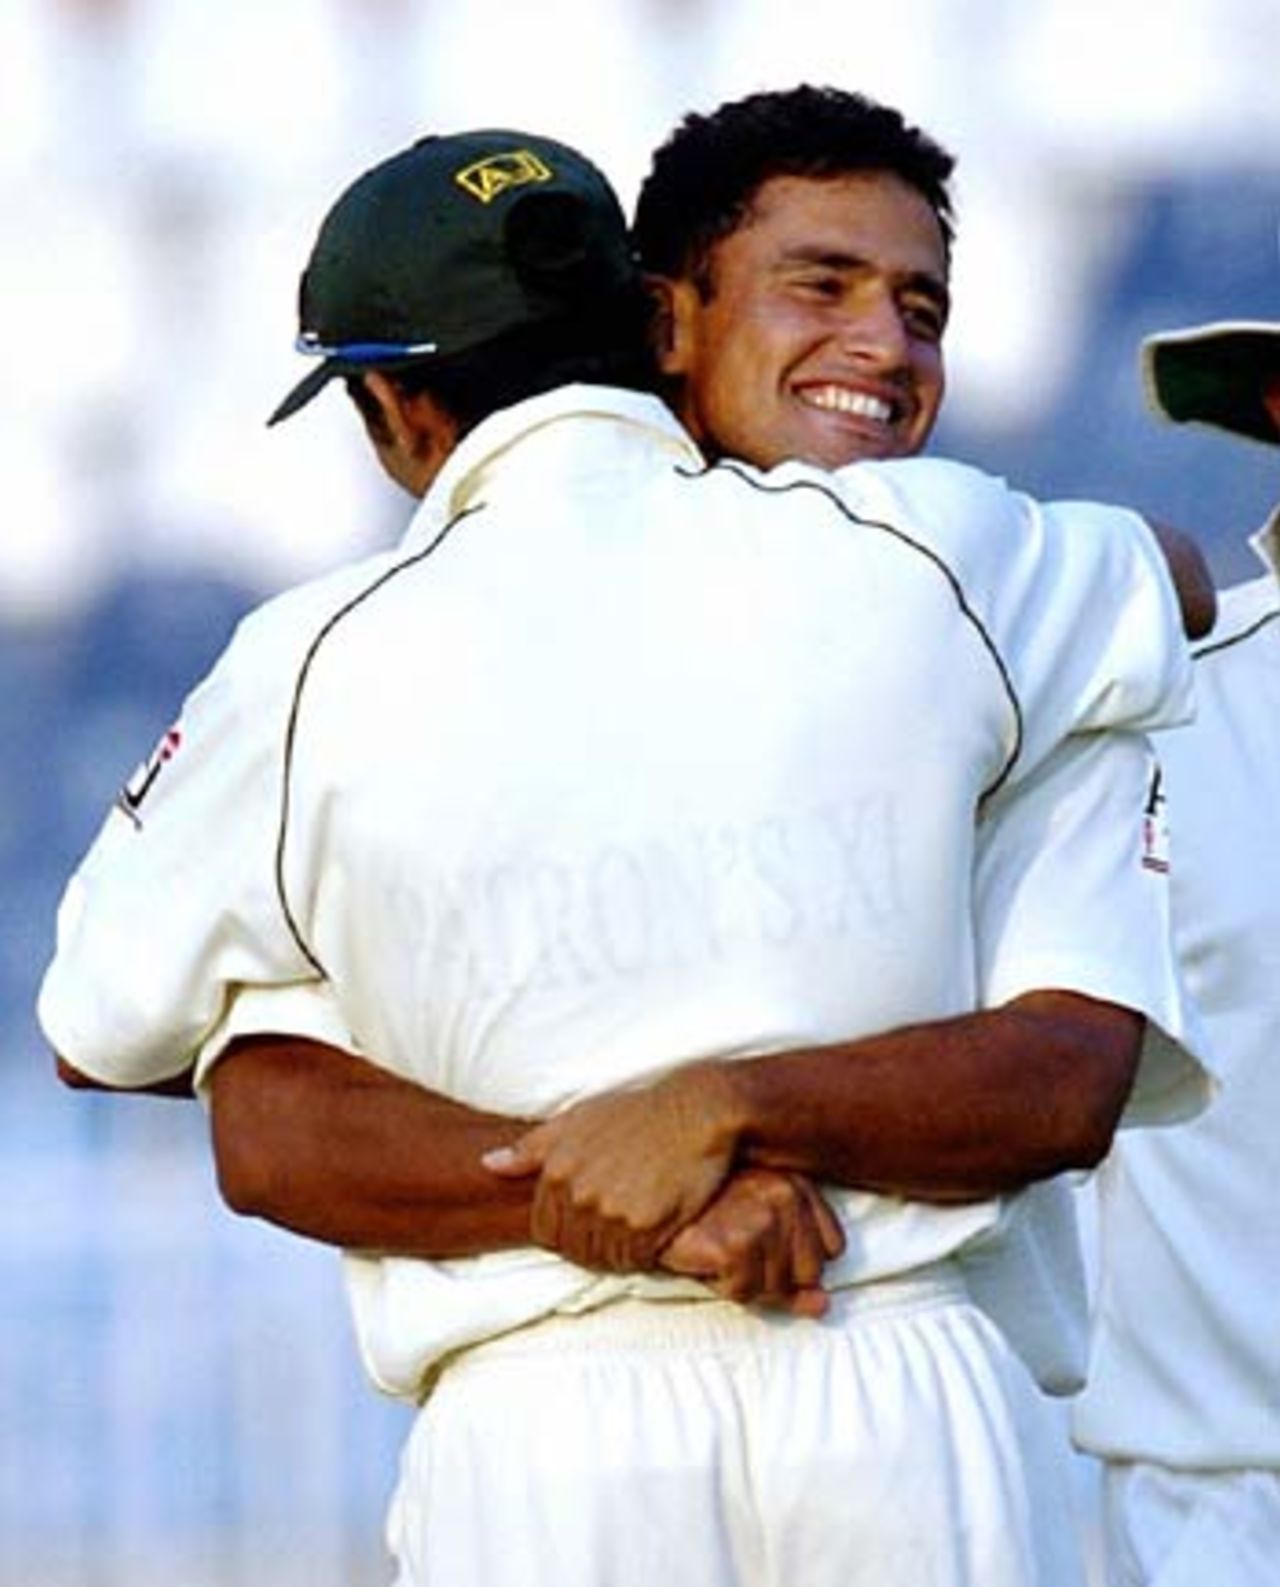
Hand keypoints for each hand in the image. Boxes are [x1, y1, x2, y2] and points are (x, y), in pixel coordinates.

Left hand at [482, 1063, 741, 1270]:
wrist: (697, 1111)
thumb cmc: (638, 1113)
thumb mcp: (578, 1119)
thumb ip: (531, 1148)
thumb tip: (488, 1164)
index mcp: (557, 1170)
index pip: (545, 1231)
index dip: (567, 1233)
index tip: (593, 1221)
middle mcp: (579, 1194)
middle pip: (573, 1249)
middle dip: (592, 1245)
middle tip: (620, 1226)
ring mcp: (612, 1212)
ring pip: (602, 1259)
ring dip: (617, 1253)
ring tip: (637, 1230)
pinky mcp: (646, 1225)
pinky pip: (633, 1261)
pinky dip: (642, 1256)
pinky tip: (655, 1234)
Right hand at [660, 1168, 844, 1317]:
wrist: (647, 1201)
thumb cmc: (704, 1218)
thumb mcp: (757, 1237)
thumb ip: (797, 1272)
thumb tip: (823, 1307)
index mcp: (797, 1183)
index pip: (832, 1249)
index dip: (798, 1261)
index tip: (763, 1244)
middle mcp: (785, 1195)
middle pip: (808, 1273)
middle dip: (773, 1276)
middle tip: (737, 1250)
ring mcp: (761, 1218)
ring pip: (776, 1287)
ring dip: (744, 1280)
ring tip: (718, 1248)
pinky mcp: (734, 1243)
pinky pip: (745, 1292)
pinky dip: (723, 1285)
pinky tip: (706, 1256)